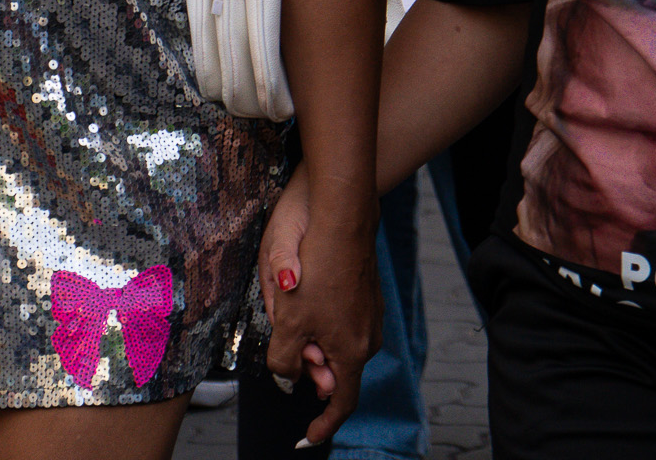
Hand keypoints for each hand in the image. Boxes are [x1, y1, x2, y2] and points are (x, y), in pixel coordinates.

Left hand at [260, 184, 380, 446]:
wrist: (343, 217)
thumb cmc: (316, 269)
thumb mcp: (289, 320)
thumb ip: (285, 360)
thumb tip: (289, 374)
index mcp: (352, 352)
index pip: (341, 403)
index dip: (324, 425)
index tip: (307, 437)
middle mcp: (368, 337)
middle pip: (337, 369)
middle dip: (311, 367)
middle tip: (290, 344)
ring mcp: (370, 313)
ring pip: (338, 342)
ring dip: (315, 340)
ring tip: (295, 311)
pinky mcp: (366, 293)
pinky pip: (344, 321)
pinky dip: (323, 321)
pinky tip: (307, 295)